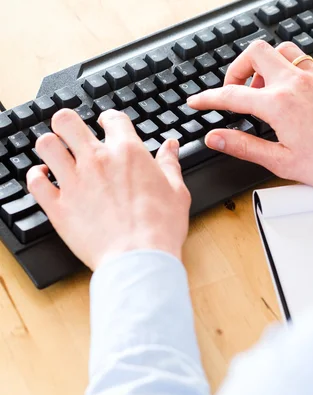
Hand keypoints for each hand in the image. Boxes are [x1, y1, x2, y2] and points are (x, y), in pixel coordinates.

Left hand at [26, 109, 190, 270]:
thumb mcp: (176, 190)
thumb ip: (169, 164)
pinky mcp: (58, 206)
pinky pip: (35, 182)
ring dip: (51, 145)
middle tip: (73, 131)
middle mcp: (97, 160)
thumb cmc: (160, 227)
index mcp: (128, 152)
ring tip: (57, 152)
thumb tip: (170, 146)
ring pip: (46, 145)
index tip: (107, 123)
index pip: (112, 118)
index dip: (109, 118)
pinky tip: (44, 177)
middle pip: (67, 121)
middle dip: (68, 123)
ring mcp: (73, 182)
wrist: (139, 258)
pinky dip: (36, 176)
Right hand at [187, 41, 312, 188]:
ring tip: (267, 91)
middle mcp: (296, 82)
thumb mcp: (283, 162)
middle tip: (236, 90)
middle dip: (238, 68)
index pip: (231, 95)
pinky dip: (294, 75)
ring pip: (284, 52)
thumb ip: (245, 146)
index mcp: (279, 104)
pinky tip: (299, 98)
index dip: (208, 98)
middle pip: (255, 52)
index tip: (197, 101)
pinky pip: (308, 65)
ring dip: (268, 65)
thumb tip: (216, 138)